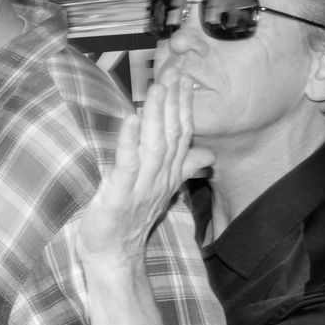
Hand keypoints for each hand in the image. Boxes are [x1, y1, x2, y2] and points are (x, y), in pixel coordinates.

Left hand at [73, 71, 211, 264]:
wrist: (115, 256)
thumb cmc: (131, 219)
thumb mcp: (161, 188)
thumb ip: (184, 167)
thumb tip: (209, 154)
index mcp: (168, 172)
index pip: (182, 132)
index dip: (184, 102)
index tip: (185, 74)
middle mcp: (160, 176)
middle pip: (172, 133)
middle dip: (175, 100)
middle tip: (177, 68)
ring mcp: (142, 186)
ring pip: (155, 145)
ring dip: (157, 114)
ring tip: (158, 87)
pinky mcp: (120, 196)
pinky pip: (127, 166)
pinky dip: (130, 142)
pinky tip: (132, 120)